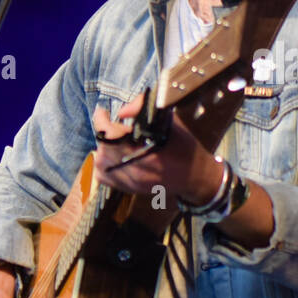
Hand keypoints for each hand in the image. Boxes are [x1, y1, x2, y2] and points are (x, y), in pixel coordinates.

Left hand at [91, 91, 222, 204]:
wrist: (196, 176)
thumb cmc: (185, 147)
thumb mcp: (171, 122)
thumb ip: (145, 109)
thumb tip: (123, 111)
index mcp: (150, 150)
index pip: (112, 134)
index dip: (102, 120)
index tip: (103, 112)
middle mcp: (139, 168)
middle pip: (105, 148)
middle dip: (104, 132)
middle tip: (108, 123)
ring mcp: (133, 181)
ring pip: (101, 162)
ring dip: (103, 147)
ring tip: (112, 139)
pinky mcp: (130, 189)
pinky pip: (103, 177)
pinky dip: (103, 164)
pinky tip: (112, 155)